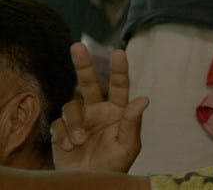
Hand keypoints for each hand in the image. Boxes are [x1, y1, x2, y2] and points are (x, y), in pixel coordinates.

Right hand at [51, 43, 148, 171]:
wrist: (91, 180)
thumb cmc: (115, 165)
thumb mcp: (129, 146)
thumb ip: (133, 122)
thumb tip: (144, 98)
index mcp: (118, 111)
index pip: (120, 86)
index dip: (119, 70)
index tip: (119, 52)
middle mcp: (98, 110)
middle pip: (89, 83)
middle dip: (83, 64)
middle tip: (77, 46)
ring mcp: (80, 119)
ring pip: (71, 106)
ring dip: (75, 124)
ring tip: (80, 142)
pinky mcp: (62, 130)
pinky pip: (58, 123)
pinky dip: (63, 135)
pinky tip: (70, 147)